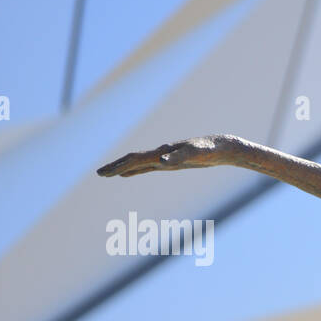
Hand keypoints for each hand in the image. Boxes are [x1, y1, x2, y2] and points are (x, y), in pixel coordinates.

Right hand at [97, 135, 234, 176]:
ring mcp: (165, 157)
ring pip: (139, 163)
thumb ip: (178, 157)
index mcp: (162, 152)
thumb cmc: (209, 150)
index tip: (105, 173)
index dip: (119, 165)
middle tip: (99, 173)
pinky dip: (136, 170)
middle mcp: (160, 154)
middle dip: (116, 166)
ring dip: (123, 168)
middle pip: (133, 160)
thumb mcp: (195, 155)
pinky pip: (148, 167)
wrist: (221, 147)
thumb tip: (161, 162)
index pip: (136, 159)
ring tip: (109, 173)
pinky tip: (129, 173)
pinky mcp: (171, 162)